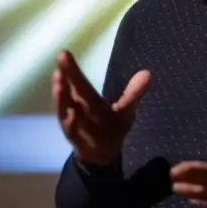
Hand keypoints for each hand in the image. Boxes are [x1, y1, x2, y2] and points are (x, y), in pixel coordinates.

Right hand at [53, 50, 149, 166]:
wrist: (102, 154)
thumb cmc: (111, 126)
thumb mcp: (125, 109)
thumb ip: (133, 93)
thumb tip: (147, 73)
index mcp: (87, 98)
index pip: (80, 81)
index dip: (72, 69)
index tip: (63, 52)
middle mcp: (78, 108)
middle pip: (73, 90)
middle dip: (68, 75)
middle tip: (61, 56)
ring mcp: (75, 124)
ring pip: (66, 110)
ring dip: (62, 98)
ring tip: (59, 84)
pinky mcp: (77, 140)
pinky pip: (72, 132)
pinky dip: (70, 124)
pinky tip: (70, 114)